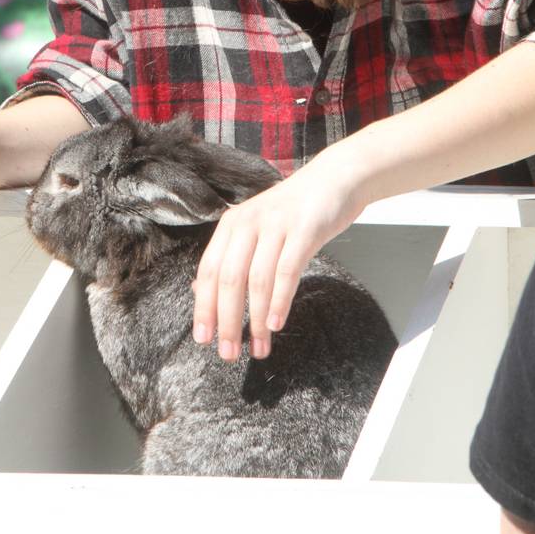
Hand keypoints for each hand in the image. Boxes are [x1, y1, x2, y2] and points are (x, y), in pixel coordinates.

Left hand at [192, 148, 366, 360]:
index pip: (209, 270)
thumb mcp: (256, 230)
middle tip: (228, 354)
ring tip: (259, 347)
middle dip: (227, 320)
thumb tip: (199, 291)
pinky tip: (277, 323)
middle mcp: (248, 222)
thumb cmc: (294, 212)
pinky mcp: (304, 229)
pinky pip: (287, 270)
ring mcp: (276, 224)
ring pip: (257, 279)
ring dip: (256, 319)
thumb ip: (230, 258)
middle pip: (229, 278)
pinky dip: (280, 300)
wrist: (334, 179)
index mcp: (232, 225)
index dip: (204, 307)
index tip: (203, 340)